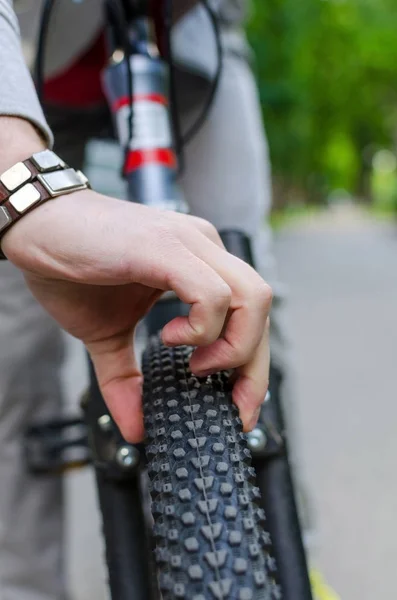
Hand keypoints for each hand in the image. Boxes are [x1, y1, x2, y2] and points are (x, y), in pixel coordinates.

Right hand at [3, 189, 271, 441]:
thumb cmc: (72, 269)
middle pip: (262, 309)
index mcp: (200, 264)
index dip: (255, 367)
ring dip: (232, 346)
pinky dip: (201, 327)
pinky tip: (169, 337)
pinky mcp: (164, 247)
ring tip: (194, 363)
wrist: (36, 226)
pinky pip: (211, 293)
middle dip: (255, 367)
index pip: (251, 315)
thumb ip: (126, 380)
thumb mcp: (105, 336)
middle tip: (230, 403)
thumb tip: (136, 429)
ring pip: (252, 298)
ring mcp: (188, 244)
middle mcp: (204, 248)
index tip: (241, 408)